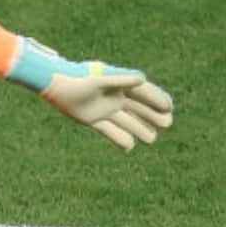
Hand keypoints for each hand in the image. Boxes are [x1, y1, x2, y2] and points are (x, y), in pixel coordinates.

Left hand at [7, 37, 173, 150]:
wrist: (56, 86)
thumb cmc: (78, 79)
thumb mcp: (101, 80)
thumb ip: (121, 79)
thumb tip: (143, 78)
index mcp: (118, 85)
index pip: (143, 93)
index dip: (157, 99)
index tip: (170, 108)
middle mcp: (114, 97)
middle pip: (138, 108)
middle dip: (152, 116)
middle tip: (167, 124)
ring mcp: (104, 109)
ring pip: (126, 121)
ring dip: (139, 129)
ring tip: (152, 139)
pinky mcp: (93, 119)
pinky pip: (109, 131)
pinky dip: (119, 139)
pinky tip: (129, 147)